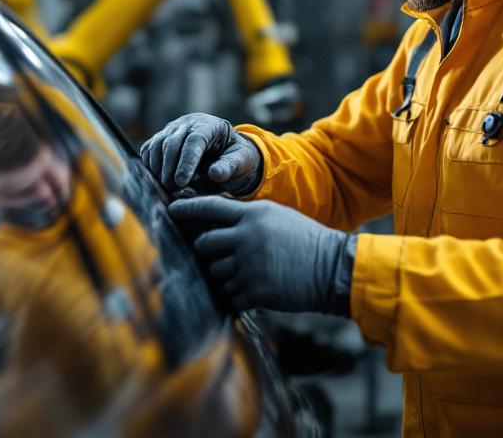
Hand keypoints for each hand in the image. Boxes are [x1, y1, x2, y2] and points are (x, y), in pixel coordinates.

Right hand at [140, 113, 261, 196]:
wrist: (225, 152)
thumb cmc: (234, 157)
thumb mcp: (241, 161)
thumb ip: (230, 167)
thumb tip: (216, 174)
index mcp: (210, 125)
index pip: (194, 140)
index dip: (186, 162)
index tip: (182, 182)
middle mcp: (188, 123)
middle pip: (172, 142)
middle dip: (170, 167)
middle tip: (172, 187)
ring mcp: (172, 129)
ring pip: (157, 144)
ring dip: (158, 167)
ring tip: (165, 185)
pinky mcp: (161, 138)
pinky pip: (149, 149)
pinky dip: (149, 164)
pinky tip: (156, 178)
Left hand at [168, 197, 354, 314]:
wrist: (332, 268)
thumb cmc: (306, 241)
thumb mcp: (276, 218)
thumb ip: (248, 220)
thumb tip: (219, 226)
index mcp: (253, 215)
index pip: (210, 207)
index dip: (187, 209)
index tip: (170, 211)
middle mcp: (246, 238)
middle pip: (204, 243)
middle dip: (208, 252)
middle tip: (221, 256)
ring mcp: (248, 265)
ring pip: (215, 272)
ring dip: (224, 276)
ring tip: (247, 274)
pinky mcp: (254, 290)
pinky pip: (229, 294)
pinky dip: (235, 295)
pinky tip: (252, 291)